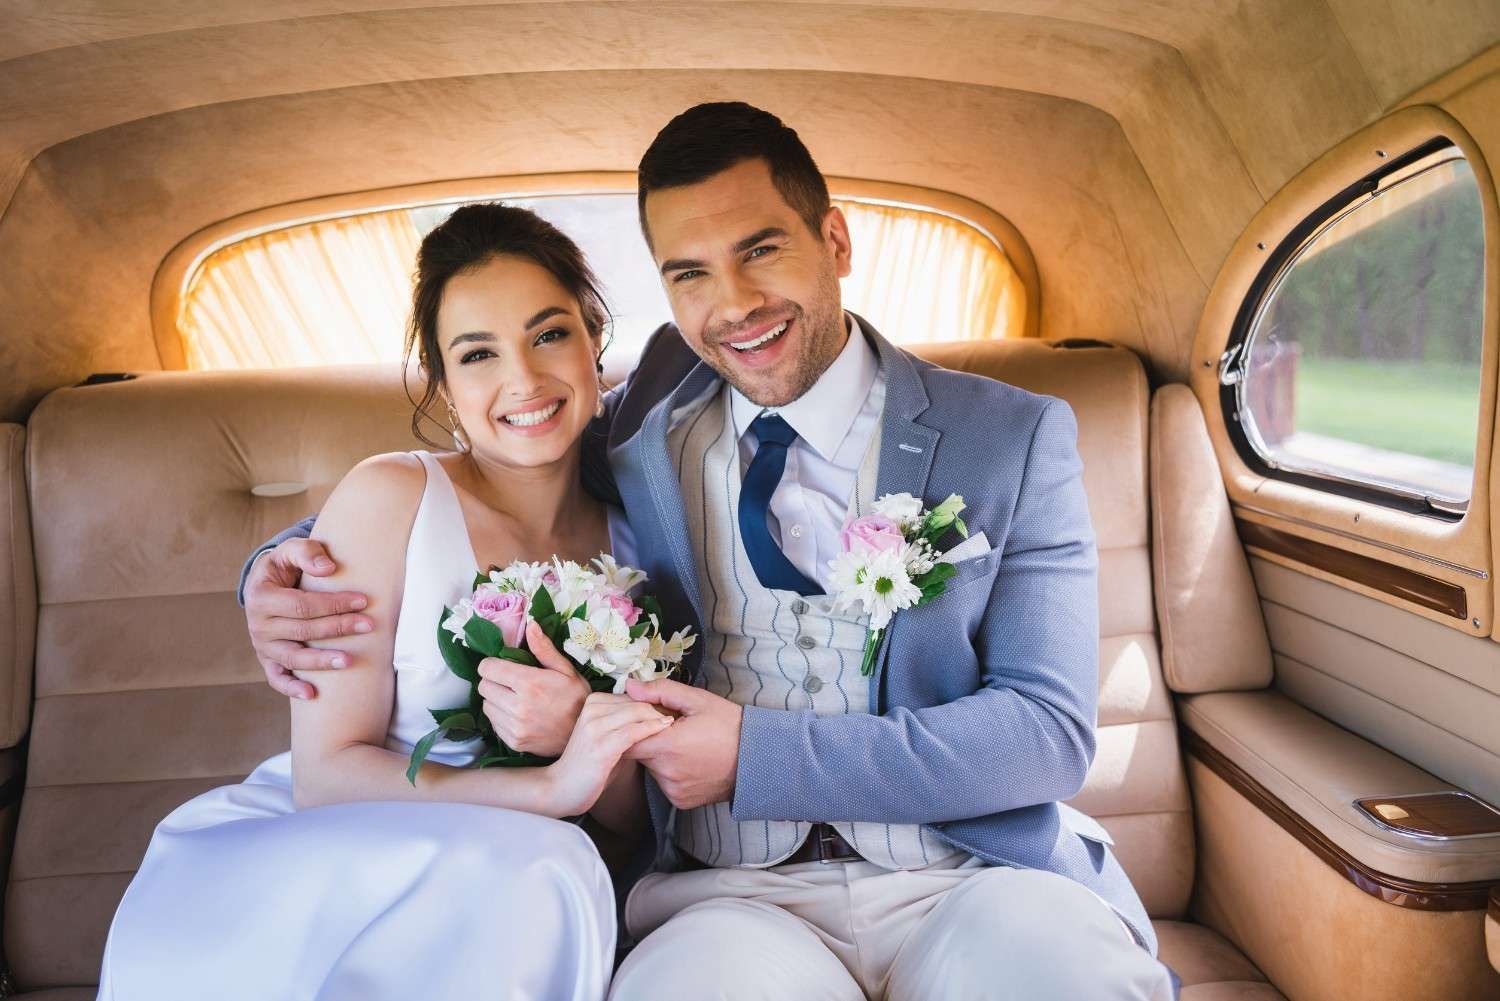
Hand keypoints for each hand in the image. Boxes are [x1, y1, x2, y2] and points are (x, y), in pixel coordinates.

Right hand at [244, 538, 371, 699]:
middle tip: (369, 625)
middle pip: (303, 630)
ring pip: (293, 657)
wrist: (265, 585)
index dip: (333, 604)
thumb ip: (307, 552)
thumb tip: (328, 568)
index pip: (302, 604)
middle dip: (338, 628)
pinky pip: (277, 678)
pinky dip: (292, 688)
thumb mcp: (290, 550)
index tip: (363, 601)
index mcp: (260, 597)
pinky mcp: (268, 660)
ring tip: (349, 660)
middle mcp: (258, 625)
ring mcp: (262, 646)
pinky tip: (312, 695)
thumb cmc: (284, 566)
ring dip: (322, 661)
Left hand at [478, 620, 590, 755]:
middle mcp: (518, 706)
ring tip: (514, 698)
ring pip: (486, 705)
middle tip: (510, 682)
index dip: (493, 664)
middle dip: (494, 681)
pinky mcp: (513, 741)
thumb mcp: (566, 670)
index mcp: (530, 683)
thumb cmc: (577, 699)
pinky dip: (501, 716)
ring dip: (496, 699)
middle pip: (484, 686)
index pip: (488, 668)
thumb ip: (544, 648)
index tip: (503, 666)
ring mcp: (515, 726)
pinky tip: (518, 714)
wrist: (584, 735)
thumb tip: (531, 624)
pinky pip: (494, 723)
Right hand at [548, 693, 672, 816]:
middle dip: (662, 708)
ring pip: (637, 712)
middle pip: (638, 701)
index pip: (634, 695)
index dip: (657, 703)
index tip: (675, 712)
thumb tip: (657, 715)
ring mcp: (595, 726)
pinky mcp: (600, 745)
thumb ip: (626, 725)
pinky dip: (651, 729)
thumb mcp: (609, 738)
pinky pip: (633, 732)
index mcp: (594, 702)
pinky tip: (665, 732)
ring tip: (678, 724)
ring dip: (660, 718)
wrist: (561, 789)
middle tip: (682, 718)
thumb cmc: (589, 767)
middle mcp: (592, 709)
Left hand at [623, 679, 742, 809]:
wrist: (758, 759)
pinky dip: (671, 772)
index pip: (627, 739)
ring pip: (651, 769)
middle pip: (638, 754)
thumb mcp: (697, 700)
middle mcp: (666, 772)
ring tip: (684, 744)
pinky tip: (690, 761)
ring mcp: (673, 789)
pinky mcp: (680, 801)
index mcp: (667, 745)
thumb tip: (629, 686)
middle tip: (671, 728)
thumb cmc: (729, 725)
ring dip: (659, 756)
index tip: (644, 718)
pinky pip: (664, 783)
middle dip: (648, 739)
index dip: (632, 726)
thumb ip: (660, 691)